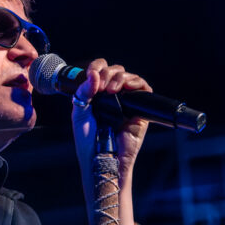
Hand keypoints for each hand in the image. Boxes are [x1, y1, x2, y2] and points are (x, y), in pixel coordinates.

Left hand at [71, 60, 151, 224]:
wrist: (100, 158)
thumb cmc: (88, 142)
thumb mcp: (80, 113)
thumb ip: (84, 91)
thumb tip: (93, 74)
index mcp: (96, 96)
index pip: (100, 72)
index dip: (97, 66)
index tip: (92, 72)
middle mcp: (112, 97)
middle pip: (115, 71)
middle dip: (108, 73)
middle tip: (101, 85)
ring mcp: (126, 102)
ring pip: (129, 77)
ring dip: (120, 77)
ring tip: (111, 89)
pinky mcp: (139, 110)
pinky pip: (144, 89)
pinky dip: (136, 83)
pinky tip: (125, 87)